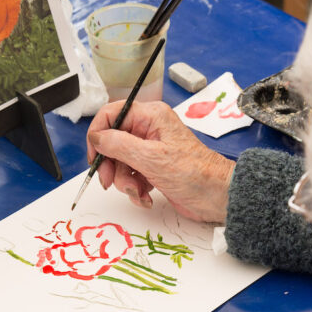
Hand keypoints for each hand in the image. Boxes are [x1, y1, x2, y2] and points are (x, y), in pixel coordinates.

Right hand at [86, 100, 234, 222]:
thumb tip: (95, 137)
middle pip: (112, 142)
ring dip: (124, 182)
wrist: (217, 197)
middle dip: (110, 165)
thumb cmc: (194, 173)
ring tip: (138, 192)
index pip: (111, 114)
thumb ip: (119, 145)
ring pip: (120, 163)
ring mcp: (151, 150)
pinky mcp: (153, 169)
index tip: (95, 156)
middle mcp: (149, 130)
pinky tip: (146, 197)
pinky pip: (131, 176)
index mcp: (150, 116)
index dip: (98, 134)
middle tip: (109, 181)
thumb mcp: (150, 158)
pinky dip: (135, 190)